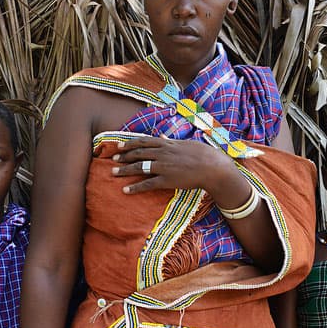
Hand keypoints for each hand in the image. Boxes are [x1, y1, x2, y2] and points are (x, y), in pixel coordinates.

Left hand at [111, 135, 234, 197]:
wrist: (212, 167)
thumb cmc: (203, 154)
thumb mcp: (186, 143)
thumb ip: (173, 142)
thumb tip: (165, 137)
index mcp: (167, 143)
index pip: (144, 141)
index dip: (130, 143)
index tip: (120, 146)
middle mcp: (162, 153)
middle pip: (138, 153)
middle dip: (124, 156)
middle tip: (114, 159)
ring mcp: (163, 166)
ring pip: (139, 167)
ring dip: (125, 170)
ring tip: (114, 172)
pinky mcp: (166, 180)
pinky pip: (147, 184)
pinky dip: (135, 187)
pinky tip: (126, 190)